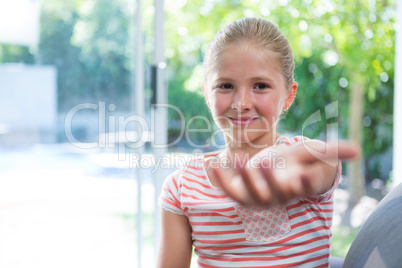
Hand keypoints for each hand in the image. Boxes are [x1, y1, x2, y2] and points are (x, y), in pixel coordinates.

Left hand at [212, 141, 359, 205]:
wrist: (275, 169)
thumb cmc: (296, 161)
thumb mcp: (313, 153)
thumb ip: (333, 151)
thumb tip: (358, 149)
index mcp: (296, 186)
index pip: (301, 188)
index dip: (303, 183)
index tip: (302, 175)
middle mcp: (276, 195)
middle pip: (273, 193)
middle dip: (267, 180)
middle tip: (262, 163)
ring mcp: (257, 196)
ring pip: (250, 195)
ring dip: (244, 182)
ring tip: (239, 162)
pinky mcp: (241, 192)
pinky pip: (230, 190)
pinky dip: (222, 182)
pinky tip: (212, 167)